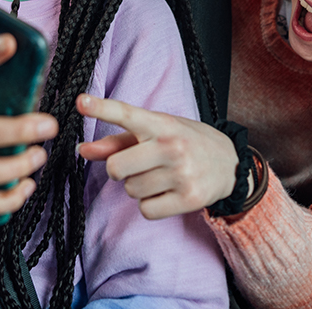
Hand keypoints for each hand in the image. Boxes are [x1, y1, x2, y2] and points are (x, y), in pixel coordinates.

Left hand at [76, 94, 237, 218]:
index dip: (101, 108)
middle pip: (117, 167)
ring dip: (137, 186)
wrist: (230, 163)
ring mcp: (182, 173)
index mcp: (161, 123)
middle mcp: (171, 146)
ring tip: (159, 175)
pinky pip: (146, 210)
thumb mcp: (155, 131)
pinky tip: (167, 192)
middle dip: (119, 170)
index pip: (126, 114)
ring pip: (131, 190)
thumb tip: (82, 150)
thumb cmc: (184, 141)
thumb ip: (117, 140)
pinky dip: (150, 205)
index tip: (81, 102)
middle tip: (137, 164)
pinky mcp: (189, 199)